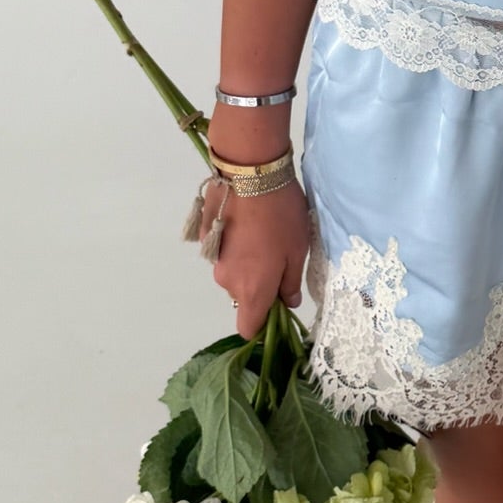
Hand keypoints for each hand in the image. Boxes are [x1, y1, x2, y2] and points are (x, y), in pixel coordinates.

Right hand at [201, 175, 311, 339]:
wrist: (249, 174)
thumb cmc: (281, 216)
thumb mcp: (297, 250)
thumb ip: (290, 282)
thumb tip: (287, 302)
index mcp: (252, 289)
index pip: (248, 328)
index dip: (262, 323)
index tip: (278, 305)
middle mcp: (227, 280)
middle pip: (242, 296)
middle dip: (260, 285)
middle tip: (279, 257)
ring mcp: (213, 259)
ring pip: (233, 273)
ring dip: (247, 263)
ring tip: (264, 235)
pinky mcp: (205, 239)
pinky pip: (224, 253)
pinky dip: (235, 246)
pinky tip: (248, 224)